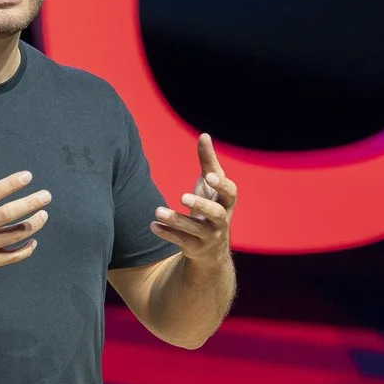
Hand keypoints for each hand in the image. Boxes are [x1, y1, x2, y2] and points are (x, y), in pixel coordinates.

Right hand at [0, 146, 49, 281]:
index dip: (11, 184)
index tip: (28, 176)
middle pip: (8, 214)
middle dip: (30, 204)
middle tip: (46, 196)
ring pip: (14, 236)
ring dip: (33, 224)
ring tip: (43, 214)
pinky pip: (11, 257)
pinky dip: (26, 249)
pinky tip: (33, 239)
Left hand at [152, 133, 236, 264]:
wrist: (211, 248)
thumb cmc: (211, 206)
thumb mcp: (210, 185)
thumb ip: (208, 161)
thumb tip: (204, 135)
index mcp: (227, 203)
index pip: (230, 193)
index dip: (221, 185)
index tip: (208, 176)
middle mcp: (221, 221)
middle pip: (216, 214)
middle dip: (201, 205)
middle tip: (182, 196)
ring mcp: (209, 237)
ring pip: (195, 230)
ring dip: (176, 220)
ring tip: (157, 210)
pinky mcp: (195, 248)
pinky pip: (182, 242)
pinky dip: (167, 234)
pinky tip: (153, 225)